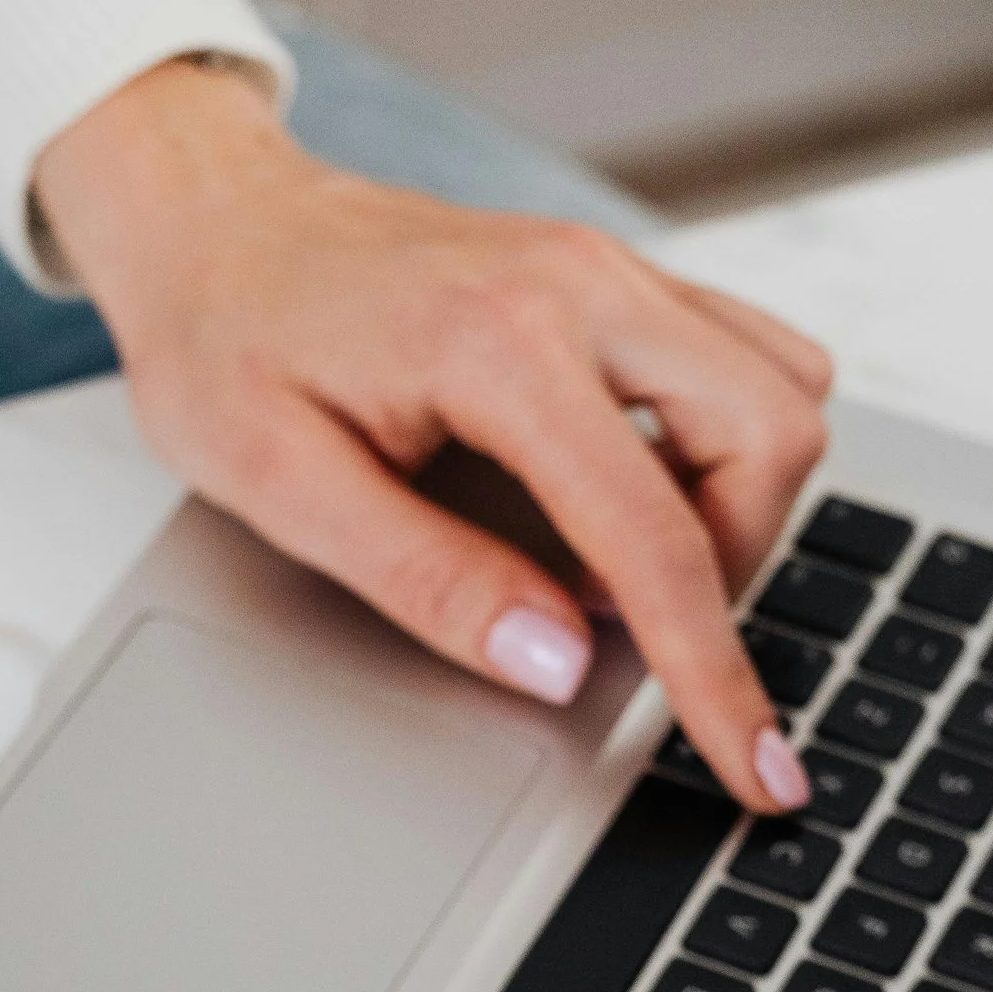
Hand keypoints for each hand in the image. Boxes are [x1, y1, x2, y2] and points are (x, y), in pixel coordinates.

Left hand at [32, 59, 833, 810]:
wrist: (213, 224)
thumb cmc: (225, 343)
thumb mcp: (282, 488)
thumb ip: (429, 581)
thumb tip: (557, 664)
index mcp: (498, 346)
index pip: (654, 537)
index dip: (714, 673)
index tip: (757, 767)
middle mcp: (583, 286)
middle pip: (771, 437)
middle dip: (729, 563)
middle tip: (613, 617)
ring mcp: (609, 269)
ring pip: (780, 390)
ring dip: (732, 500)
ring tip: (601, 553)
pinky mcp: (614, 275)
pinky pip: (743, 353)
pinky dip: (719, 440)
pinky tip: (621, 488)